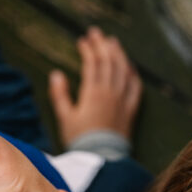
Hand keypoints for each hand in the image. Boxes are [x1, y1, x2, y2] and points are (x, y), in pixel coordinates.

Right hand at [49, 26, 142, 147]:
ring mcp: (122, 100)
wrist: (101, 159)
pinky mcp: (130, 110)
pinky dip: (133, 74)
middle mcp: (110, 92)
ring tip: (113, 42)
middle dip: (102, 45)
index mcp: (93, 92)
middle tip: (97, 33)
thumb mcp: (65, 118)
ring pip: (123, 70)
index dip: (88, 49)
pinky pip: (135, 87)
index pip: (93, 63)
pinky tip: (130, 67)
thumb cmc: (80, 140)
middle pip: (109, 62)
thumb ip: (60, 95)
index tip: (83, 40)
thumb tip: (56, 74)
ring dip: (119, 54)